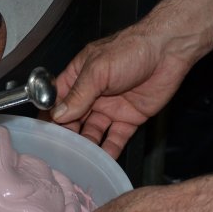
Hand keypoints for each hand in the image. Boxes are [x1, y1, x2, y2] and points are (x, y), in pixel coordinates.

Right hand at [51, 26, 192, 158]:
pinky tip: (101, 161)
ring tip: (78, 160)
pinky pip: (115, 138)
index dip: (49, 116)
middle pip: (73, 120)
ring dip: (86, 145)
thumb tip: (58, 115)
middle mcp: (91, 95)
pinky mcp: (128, 119)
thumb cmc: (131, 50)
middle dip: (67, 135)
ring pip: (92, 132)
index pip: (57, 101)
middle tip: (60, 151)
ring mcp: (109, 108)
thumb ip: (78, 94)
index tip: (43, 133)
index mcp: (79, 78)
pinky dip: (109, 150)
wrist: (170, 50)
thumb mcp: (98, 70)